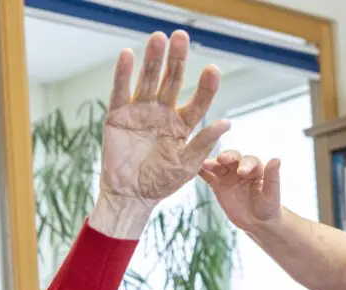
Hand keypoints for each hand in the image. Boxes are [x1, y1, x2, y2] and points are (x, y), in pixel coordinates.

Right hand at [90, 31, 229, 238]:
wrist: (130, 196)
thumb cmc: (161, 183)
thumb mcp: (187, 166)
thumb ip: (203, 143)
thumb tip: (227, 123)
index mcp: (183, 125)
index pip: (198, 101)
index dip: (205, 86)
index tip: (214, 70)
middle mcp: (163, 113)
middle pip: (172, 81)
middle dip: (177, 60)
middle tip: (182, 37)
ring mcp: (141, 111)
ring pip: (148, 80)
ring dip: (153, 59)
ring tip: (158, 38)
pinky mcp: (118, 115)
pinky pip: (120, 90)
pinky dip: (122, 73)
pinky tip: (127, 55)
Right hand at [199, 151, 281, 232]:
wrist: (257, 221)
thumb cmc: (268, 206)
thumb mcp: (272, 194)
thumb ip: (273, 177)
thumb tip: (277, 159)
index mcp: (256, 168)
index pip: (250, 161)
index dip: (246, 164)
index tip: (242, 172)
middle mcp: (240, 167)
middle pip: (232, 158)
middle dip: (227, 157)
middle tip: (221, 159)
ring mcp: (228, 175)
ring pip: (218, 165)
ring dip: (211, 163)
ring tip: (204, 164)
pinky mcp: (217, 184)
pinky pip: (208, 176)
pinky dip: (201, 172)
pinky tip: (192, 168)